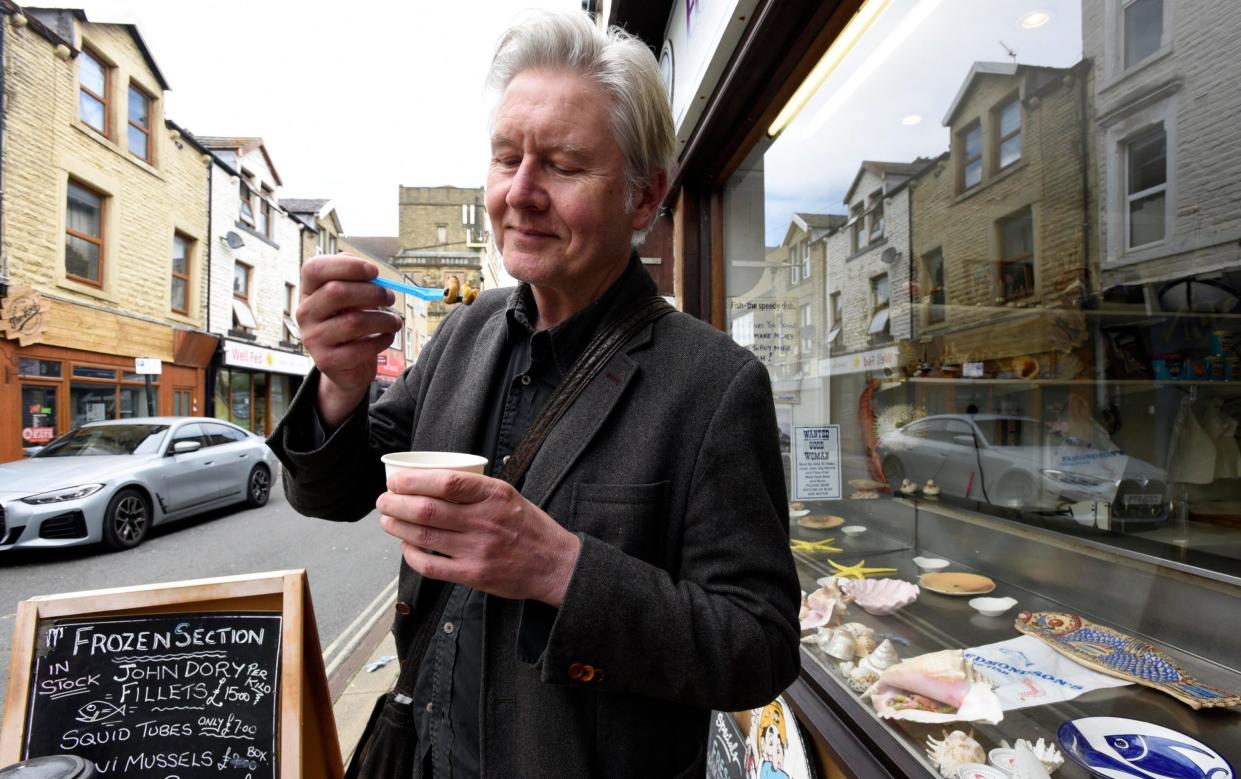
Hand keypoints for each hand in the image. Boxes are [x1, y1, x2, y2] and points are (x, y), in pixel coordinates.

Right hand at [297, 254, 401, 426]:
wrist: (347, 366)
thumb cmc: (350, 323)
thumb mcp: (350, 299)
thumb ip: (355, 280)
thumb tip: (370, 271)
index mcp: (309, 291)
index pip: (315, 268)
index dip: (346, 265)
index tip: (375, 271)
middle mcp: (306, 313)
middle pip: (336, 292)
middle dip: (372, 292)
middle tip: (390, 297)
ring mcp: (313, 338)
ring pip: (353, 322)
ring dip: (383, 319)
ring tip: (395, 321)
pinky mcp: (327, 361)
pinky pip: (360, 348)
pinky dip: (381, 340)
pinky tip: (387, 337)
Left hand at [376, 469, 581, 606]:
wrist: (554, 564)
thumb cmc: (530, 528)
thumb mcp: (508, 496)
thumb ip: (476, 490)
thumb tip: (434, 481)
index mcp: (494, 495)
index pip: (446, 482)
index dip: (414, 481)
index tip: (397, 481)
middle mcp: (485, 521)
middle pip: (427, 510)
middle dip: (396, 504)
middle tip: (383, 501)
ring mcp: (478, 550)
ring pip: (424, 536)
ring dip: (398, 527)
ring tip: (387, 520)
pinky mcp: (473, 574)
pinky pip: (432, 566)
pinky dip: (412, 555)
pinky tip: (405, 547)